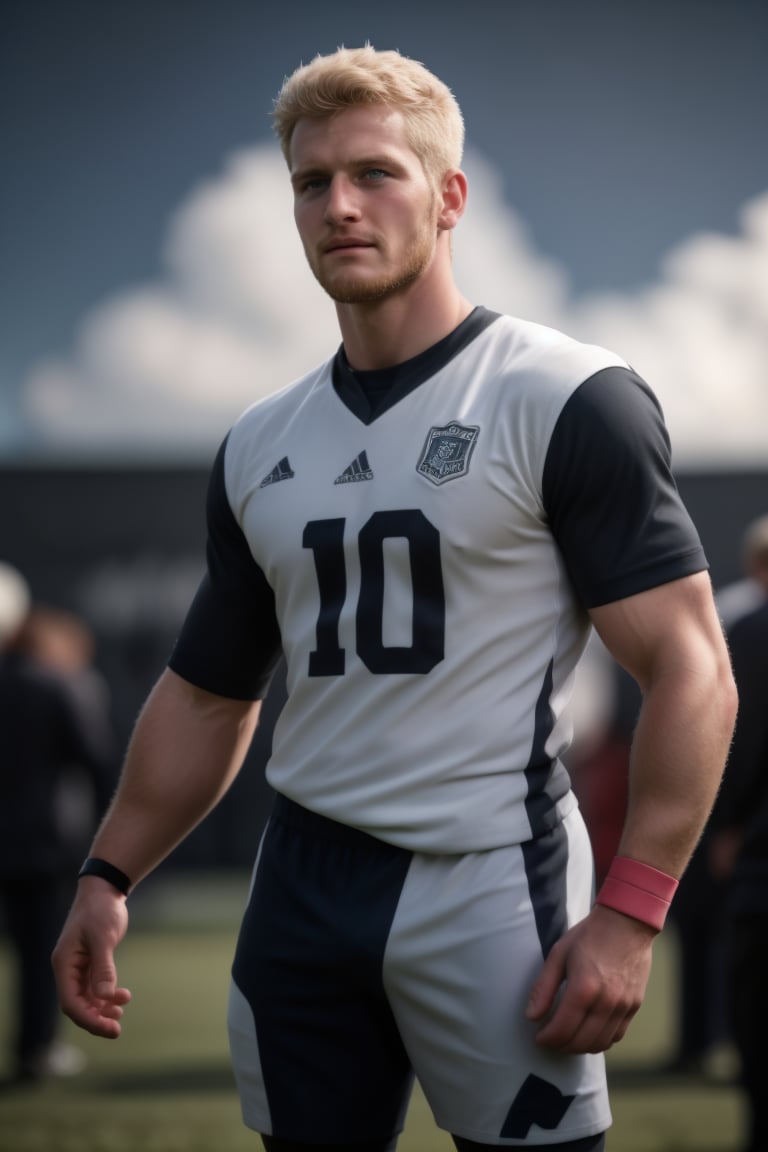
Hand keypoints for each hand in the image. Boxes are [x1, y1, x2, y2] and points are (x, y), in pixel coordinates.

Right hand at [51, 878, 131, 1037]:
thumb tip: (104, 997)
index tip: (111, 1027)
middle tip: (117, 1029)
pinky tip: (123, 996)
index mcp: (64, 964)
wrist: (105, 889)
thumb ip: (103, 968)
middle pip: (77, 1005)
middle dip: (95, 1019)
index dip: (89, 1019)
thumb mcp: (103, 937)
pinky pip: (94, 988)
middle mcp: (68, 969)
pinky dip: (107, 996)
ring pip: (86, 999)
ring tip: (121, 1010)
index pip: (70, 1002)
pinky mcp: (90, 963)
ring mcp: (78, 967)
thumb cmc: (101, 909)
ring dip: (102, 1009)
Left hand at [525, 903, 654, 1053]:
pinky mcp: (635, 1006)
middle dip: (561, 1046)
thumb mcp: (559, 954)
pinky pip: (617, 1036)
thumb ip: (544, 988)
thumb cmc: (589, 936)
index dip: (547, 1039)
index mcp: (583, 988)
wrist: (627, 923)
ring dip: (580, 1047)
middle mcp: (606, 1002)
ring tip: (567, 1039)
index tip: (538, 1037)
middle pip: (580, 1042)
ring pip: (600, 1044)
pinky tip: (589, 1032)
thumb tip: (531, 1016)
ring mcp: (623, 1006)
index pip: (562, 1030)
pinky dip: (600, 1041)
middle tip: (550, 1039)